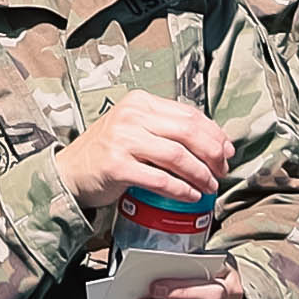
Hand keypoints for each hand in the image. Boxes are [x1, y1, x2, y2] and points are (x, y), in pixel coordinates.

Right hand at [53, 87, 229, 221]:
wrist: (71, 172)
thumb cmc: (108, 151)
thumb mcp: (135, 128)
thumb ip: (166, 129)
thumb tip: (213, 143)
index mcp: (140, 102)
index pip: (189, 114)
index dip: (214, 133)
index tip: (227, 151)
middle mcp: (131, 116)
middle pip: (187, 132)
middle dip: (212, 153)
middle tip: (222, 170)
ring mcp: (122, 140)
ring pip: (177, 155)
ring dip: (200, 174)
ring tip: (210, 186)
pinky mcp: (116, 166)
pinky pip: (159, 179)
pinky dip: (180, 190)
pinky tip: (190, 195)